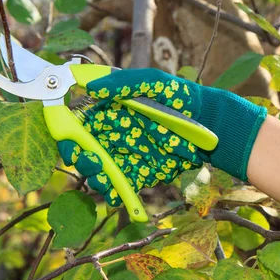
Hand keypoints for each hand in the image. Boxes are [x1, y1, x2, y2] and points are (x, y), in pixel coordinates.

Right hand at [58, 68, 266, 205]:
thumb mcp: (153, 82)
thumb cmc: (180, 96)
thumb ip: (123, 82)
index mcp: (109, 112)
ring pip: (100, 172)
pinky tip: (118, 197)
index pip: (78, 125)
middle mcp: (112, 135)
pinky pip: (121, 186)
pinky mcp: (139, 173)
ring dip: (96, 179)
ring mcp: (125, 156)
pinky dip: (116, 194)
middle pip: (84, 152)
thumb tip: (90, 87)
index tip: (71, 145)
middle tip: (91, 163)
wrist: (211, 124)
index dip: (69, 136)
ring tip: (103, 183)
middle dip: (82, 161)